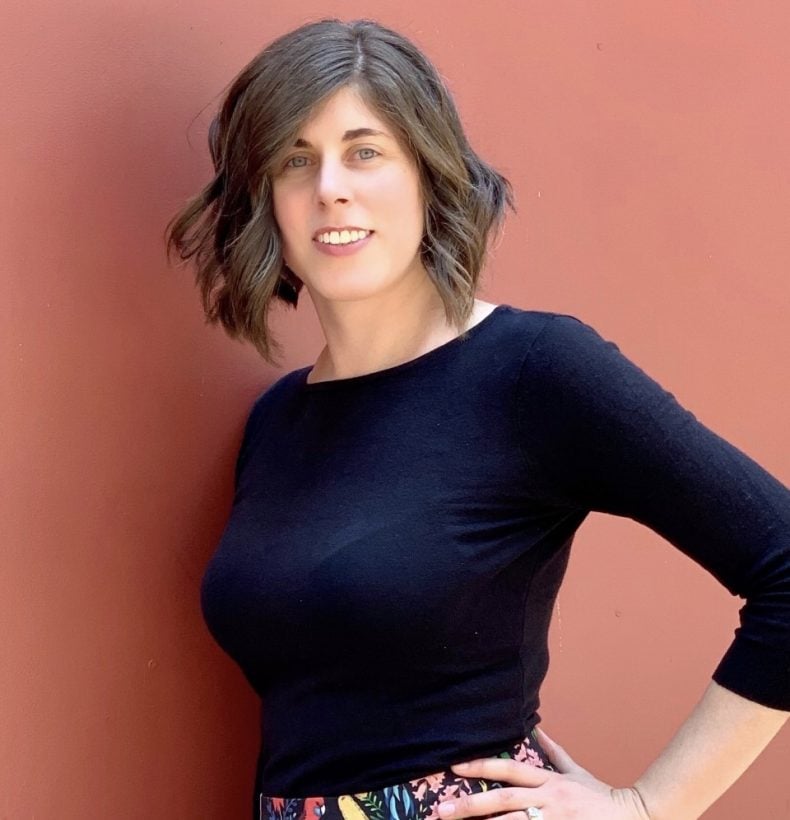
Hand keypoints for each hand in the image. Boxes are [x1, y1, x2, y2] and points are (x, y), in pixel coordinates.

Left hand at [439, 728, 650, 819]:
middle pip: (503, 800)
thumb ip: (555, 752)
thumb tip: (538, 729)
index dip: (481, 766)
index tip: (455, 765)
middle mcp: (549, 800)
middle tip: (442, 810)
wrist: (635, 818)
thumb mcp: (577, 772)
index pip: (508, 770)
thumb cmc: (602, 799)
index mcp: (549, 781)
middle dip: (470, 805)